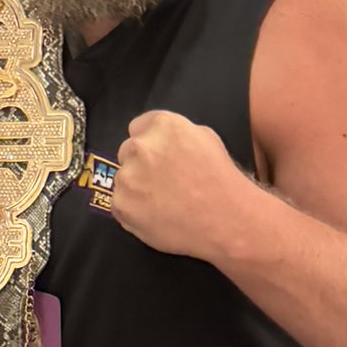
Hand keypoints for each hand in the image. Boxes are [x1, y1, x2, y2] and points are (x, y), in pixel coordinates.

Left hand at [109, 110, 251, 260]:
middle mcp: (139, 147)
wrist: (226, 220)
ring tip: (163, 202)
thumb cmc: (221, 180)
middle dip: (141, 164)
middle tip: (163, 182)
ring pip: (123, 179)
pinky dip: (133, 211)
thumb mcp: (206, 138)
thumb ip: (176, 133)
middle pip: (127, 152)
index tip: (159, 157)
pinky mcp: (121, 204)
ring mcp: (127, 177)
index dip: (150, 143)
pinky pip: (119, 204)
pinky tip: (155, 216)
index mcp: (161, 126)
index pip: (139, 127)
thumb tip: (162, 140)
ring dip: (136, 188)